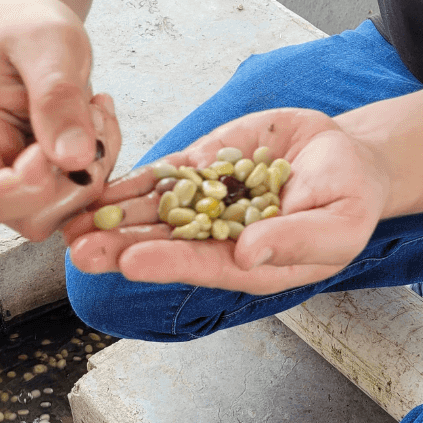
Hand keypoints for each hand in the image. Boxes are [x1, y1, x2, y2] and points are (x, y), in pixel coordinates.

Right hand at [0, 0, 122, 240]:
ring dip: (96, 168)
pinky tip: (98, 120)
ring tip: (95, 110)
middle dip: (74, 177)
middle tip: (92, 114)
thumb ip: (56, 95)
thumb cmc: (27, 27)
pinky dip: (103, 164)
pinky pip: (82, 197)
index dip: (27, 186)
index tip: (55, 144)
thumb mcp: (48, 42)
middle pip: (26, 217)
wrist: (30, 27)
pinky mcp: (48, 183)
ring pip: (61, 213)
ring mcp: (15, 181)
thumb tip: (73, 158)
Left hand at [60, 108, 390, 294]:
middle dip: (121, 246)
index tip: (132, 260)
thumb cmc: (350, 199)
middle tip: (80, 248)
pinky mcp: (201, 167)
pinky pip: (160, 176)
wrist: (347, 156)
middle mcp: (221, 239)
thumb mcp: (339, 223)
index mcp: (253, 264)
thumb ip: (295, 241)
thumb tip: (246, 254)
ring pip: (153, 212)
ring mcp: (206, 202)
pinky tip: (95, 188)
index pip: (205, 265)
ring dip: (113, 217)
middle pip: (165, 244)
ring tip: (71, 222)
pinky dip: (129, 181)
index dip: (168, 262)